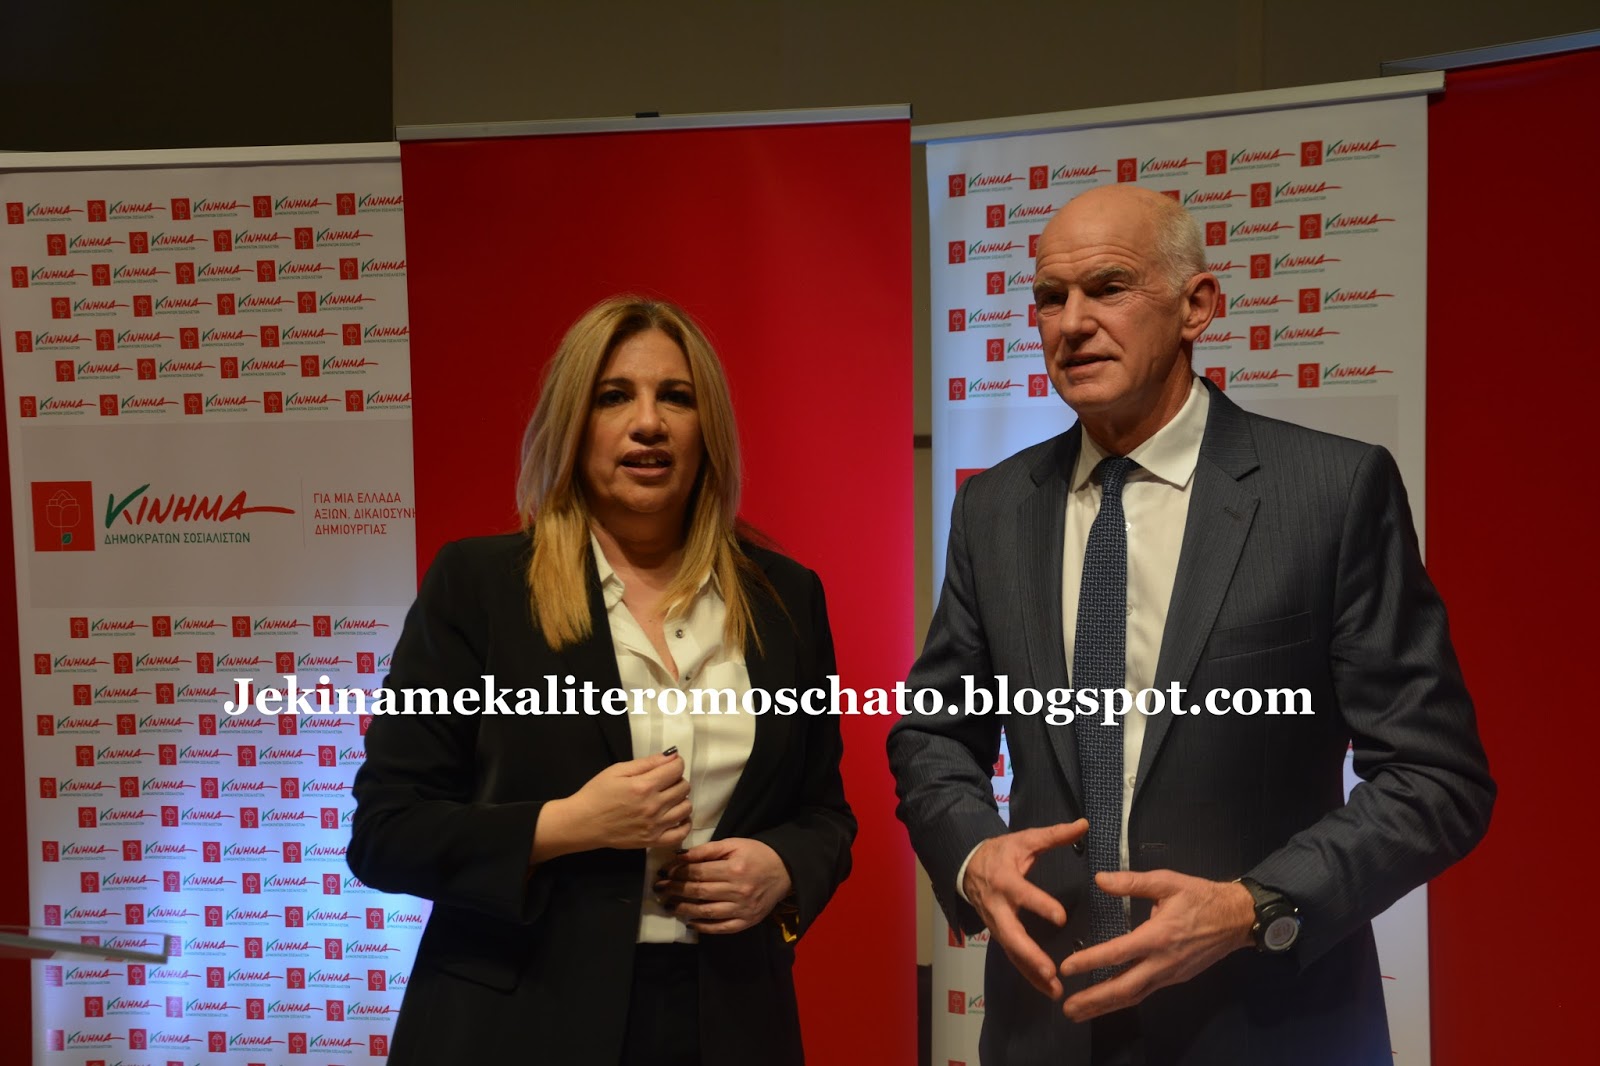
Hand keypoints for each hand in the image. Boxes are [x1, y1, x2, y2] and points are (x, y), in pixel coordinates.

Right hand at [557, 752, 690, 852]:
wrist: (583, 823)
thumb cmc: (597, 793)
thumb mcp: (618, 770)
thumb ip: (647, 763)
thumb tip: (672, 755)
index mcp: (644, 786)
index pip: (677, 769)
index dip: (676, 764)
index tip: (668, 765)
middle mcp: (654, 806)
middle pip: (684, 787)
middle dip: (677, 780)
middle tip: (664, 782)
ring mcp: (655, 826)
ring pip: (686, 808)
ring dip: (681, 799)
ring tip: (668, 798)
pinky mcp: (653, 841)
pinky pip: (681, 834)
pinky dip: (684, 824)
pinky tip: (676, 817)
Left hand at [655, 837, 792, 934]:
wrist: (785, 870)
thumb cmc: (756, 854)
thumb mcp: (733, 844)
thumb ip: (706, 851)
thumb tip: (679, 857)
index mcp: (734, 869)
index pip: (698, 873)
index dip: (678, 873)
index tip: (663, 872)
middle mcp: (738, 891)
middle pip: (699, 892)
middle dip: (675, 890)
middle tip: (659, 889)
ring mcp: (742, 909)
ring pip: (706, 912)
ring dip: (683, 910)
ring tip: (668, 905)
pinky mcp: (747, 922)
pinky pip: (721, 928)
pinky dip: (703, 927)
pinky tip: (689, 922)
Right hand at [963, 820, 1087, 997]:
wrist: (967, 865)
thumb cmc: (1001, 853)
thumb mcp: (1025, 840)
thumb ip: (1054, 835)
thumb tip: (1084, 824)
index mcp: (1005, 881)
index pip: (1023, 895)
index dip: (1040, 905)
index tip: (1061, 918)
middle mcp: (999, 907)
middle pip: (1011, 934)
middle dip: (1030, 954)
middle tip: (1050, 971)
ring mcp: (996, 924)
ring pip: (1012, 952)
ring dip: (1031, 972)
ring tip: (1055, 990)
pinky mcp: (999, 934)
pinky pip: (1013, 957)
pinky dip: (1028, 975)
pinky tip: (1047, 990)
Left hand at [1058, 870, 1253, 1020]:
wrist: (1238, 918)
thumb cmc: (1201, 896)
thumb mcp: (1168, 881)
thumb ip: (1132, 882)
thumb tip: (1100, 880)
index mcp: (1158, 936)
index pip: (1117, 953)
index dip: (1090, 962)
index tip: (1066, 968)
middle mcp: (1163, 961)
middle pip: (1124, 988)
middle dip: (1094, 1000)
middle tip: (1067, 1008)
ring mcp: (1170, 974)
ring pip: (1134, 995)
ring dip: (1105, 1006)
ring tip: (1079, 1012)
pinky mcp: (1175, 978)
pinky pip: (1145, 992)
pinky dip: (1124, 999)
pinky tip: (1108, 1001)